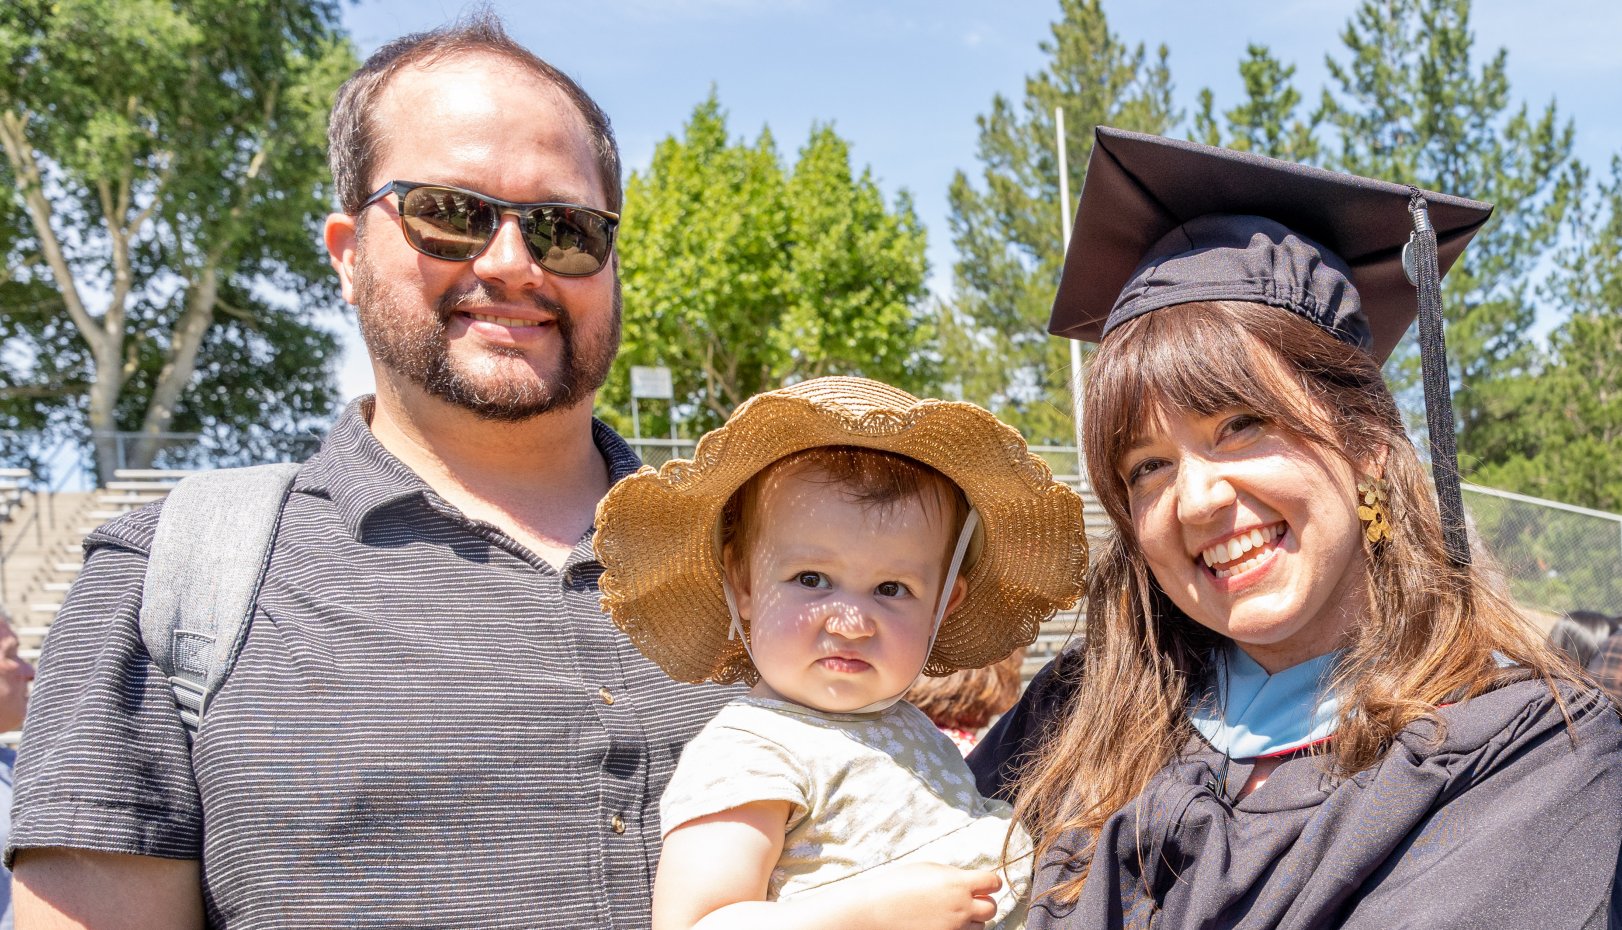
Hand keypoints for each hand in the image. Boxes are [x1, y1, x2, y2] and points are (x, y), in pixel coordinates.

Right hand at [835, 861, 1001, 929]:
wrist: (877, 910)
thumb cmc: (898, 885)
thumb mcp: (929, 869)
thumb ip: (954, 876)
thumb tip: (971, 882)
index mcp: (958, 884)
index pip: (993, 882)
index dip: (991, 882)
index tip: (985, 883)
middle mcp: (961, 907)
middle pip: (991, 908)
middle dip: (984, 902)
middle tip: (971, 900)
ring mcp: (954, 927)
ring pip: (980, 926)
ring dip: (972, 919)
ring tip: (952, 913)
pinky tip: (945, 923)